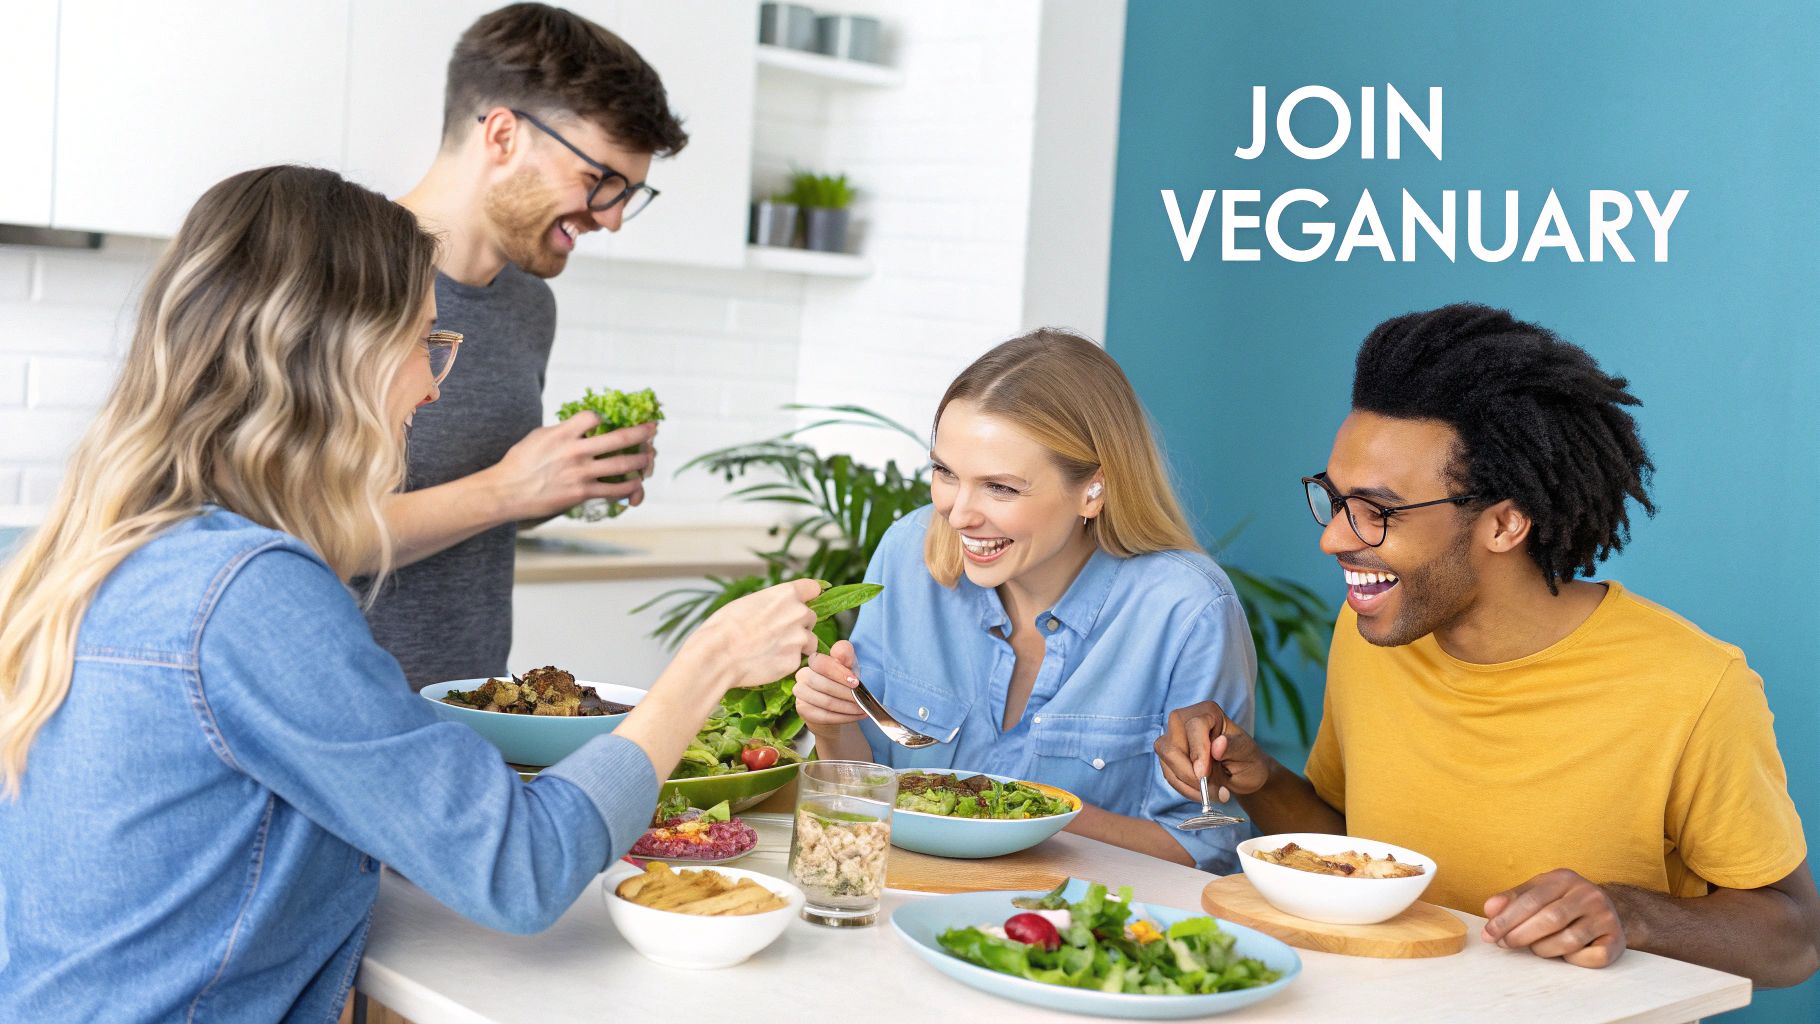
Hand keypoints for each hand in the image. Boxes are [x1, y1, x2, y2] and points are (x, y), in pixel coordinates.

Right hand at [487, 413, 656, 519]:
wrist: (507, 492)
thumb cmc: (519, 463)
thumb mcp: (538, 437)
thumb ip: (562, 431)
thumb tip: (579, 426)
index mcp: (563, 433)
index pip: (593, 416)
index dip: (603, 416)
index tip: (608, 419)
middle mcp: (575, 451)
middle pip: (618, 438)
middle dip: (641, 432)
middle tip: (652, 429)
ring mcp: (581, 473)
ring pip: (622, 464)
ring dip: (641, 460)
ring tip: (649, 457)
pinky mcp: (582, 493)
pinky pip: (613, 489)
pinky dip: (629, 486)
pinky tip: (636, 483)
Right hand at [679, 579, 821, 694]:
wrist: (718, 655)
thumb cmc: (724, 627)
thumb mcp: (747, 602)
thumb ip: (769, 604)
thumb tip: (772, 610)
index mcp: (786, 594)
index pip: (813, 588)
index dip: (807, 596)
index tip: (803, 603)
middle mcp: (798, 613)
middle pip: (810, 617)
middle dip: (799, 625)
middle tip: (779, 634)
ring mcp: (799, 638)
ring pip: (809, 641)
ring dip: (797, 645)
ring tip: (774, 650)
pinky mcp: (794, 661)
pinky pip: (796, 661)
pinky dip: (786, 663)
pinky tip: (767, 663)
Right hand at [794, 640, 867, 732]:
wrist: (836, 704)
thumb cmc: (843, 680)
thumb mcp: (849, 665)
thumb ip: (845, 654)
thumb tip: (840, 652)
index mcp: (814, 660)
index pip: (822, 664)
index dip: (839, 673)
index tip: (856, 683)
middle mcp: (803, 675)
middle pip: (824, 685)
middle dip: (847, 693)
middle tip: (862, 699)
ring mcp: (800, 693)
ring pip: (825, 702)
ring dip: (848, 707)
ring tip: (862, 709)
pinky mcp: (803, 710)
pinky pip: (824, 716)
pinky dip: (844, 717)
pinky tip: (855, 716)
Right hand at [1154, 701, 1269, 802]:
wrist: (1242, 773)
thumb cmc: (1247, 759)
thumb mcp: (1248, 754)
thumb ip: (1233, 747)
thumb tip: (1218, 744)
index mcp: (1209, 712)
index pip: (1194, 726)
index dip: (1198, 751)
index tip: (1204, 774)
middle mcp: (1185, 720)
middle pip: (1173, 747)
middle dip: (1190, 774)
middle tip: (1213, 790)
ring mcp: (1173, 738)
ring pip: (1167, 761)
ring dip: (1189, 784)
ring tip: (1214, 792)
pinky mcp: (1168, 757)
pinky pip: (1169, 775)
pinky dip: (1186, 789)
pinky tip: (1203, 793)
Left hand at [1482, 869, 1627, 968]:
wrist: (1608, 911)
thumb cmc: (1563, 902)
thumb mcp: (1537, 892)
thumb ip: (1512, 899)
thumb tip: (1489, 909)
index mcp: (1565, 878)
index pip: (1531, 899)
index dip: (1506, 918)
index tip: (1489, 934)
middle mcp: (1589, 895)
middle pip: (1550, 919)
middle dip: (1520, 935)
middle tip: (1504, 944)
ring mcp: (1605, 917)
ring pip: (1568, 941)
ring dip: (1543, 949)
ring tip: (1534, 948)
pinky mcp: (1617, 940)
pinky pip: (1589, 957)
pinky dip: (1572, 960)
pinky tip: (1564, 953)